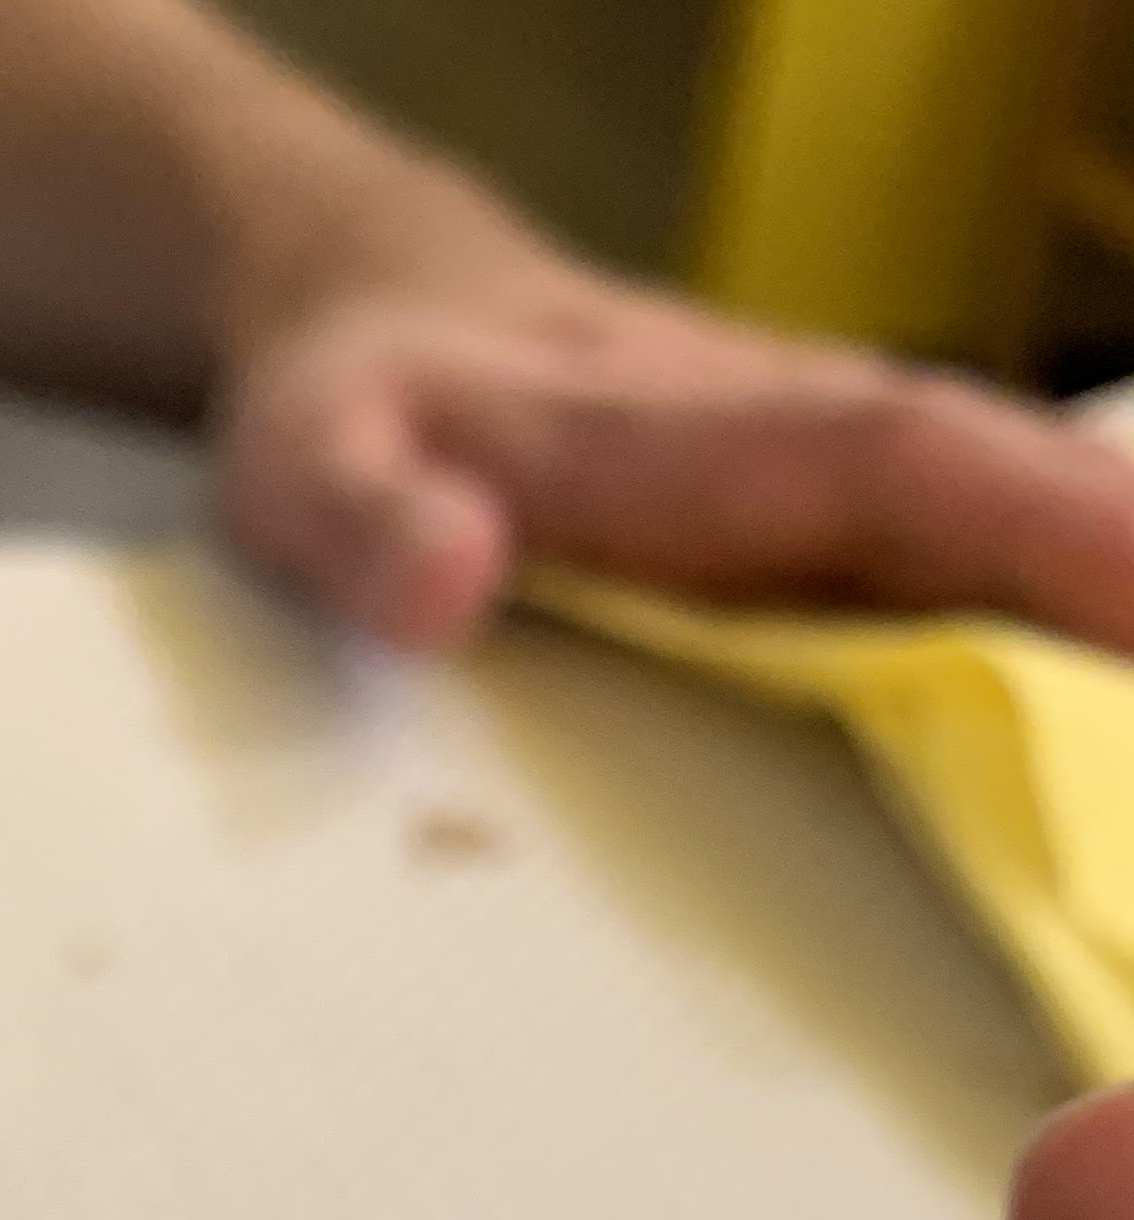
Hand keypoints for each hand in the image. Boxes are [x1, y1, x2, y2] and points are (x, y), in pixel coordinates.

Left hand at [215, 253, 1133, 657]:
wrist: (372, 336)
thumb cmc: (350, 413)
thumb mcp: (307, 468)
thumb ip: (364, 522)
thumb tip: (444, 583)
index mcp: (700, 432)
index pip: (901, 464)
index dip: (1039, 526)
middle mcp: (801, 451)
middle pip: (1008, 502)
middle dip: (1121, 586)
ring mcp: (827, 504)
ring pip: (1006, 544)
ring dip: (1102, 629)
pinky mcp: (826, 552)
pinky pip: (965, 589)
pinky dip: (1049, 649)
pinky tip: (1093, 744)